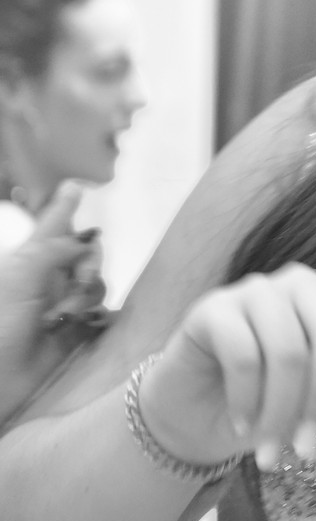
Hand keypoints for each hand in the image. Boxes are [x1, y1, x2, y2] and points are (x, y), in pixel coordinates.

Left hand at [0, 182, 105, 421]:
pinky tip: (84, 323)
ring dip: (86, 295)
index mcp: (28, 262)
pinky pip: (100, 314)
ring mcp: (62, 306)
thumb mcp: (19, 276)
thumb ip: (51, 251)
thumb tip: (82, 244)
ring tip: (67, 315)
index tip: (75, 187)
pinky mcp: (75, 333)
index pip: (50, 227)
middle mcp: (47, 280)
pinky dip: (98, 315)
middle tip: (82, 278)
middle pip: (84, 254)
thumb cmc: (1, 325)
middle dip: (89, 262)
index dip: (63, 208)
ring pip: (95, 284)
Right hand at [139, 197, 315, 470]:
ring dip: (281, 413)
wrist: (196, 423)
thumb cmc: (267, 412)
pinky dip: (247, 403)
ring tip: (270, 450)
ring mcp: (256, 293)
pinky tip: (241, 426)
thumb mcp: (314, 418)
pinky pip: (245, 358)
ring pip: (288, 353)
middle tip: (306, 449)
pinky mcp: (215, 308)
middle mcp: (300, 288)